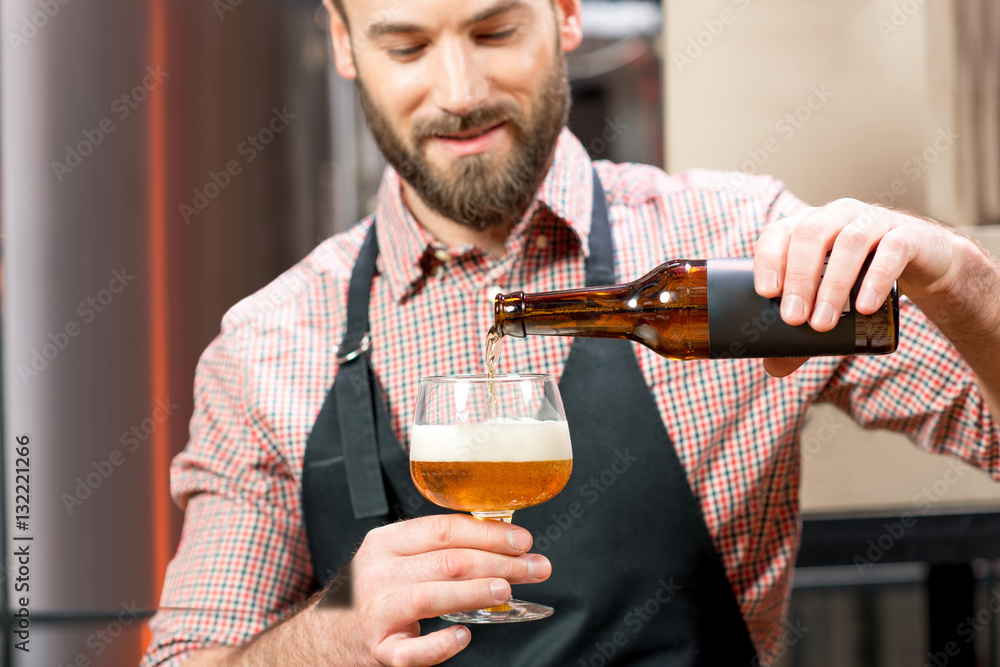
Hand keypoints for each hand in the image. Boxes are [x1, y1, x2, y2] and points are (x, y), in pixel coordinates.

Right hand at [325, 514, 549, 665]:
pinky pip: (411, 652)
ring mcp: (375, 611)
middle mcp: (377, 572)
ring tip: (507, 590)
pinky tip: (464, 638)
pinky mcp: (378, 649)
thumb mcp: (395, 560)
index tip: (523, 541)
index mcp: (386, 542)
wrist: (324, 636)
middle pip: (447, 561)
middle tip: (535, 568)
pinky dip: (440, 645)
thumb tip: (500, 545)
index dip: (489, 533)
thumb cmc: (373, 593)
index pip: (444, 529)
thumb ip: (436, 549)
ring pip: (431, 597)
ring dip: (476, 592)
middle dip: (499, 562)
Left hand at [751, 198, 963, 376]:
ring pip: (849, 243)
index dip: (769, 259)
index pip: (779, 233)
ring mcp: (874, 220)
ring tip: (823, 322)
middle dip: (799, 278)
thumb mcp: (830, 303)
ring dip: (834, 285)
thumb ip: (803, 332)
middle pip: (810, 236)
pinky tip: (866, 307)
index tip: (765, 293)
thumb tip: (773, 369)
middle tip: (793, 318)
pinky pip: (892, 250)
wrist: (922, 266)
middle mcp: (837, 216)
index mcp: (809, 226)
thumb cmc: (863, 280)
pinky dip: (876, 279)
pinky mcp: (909, 235)